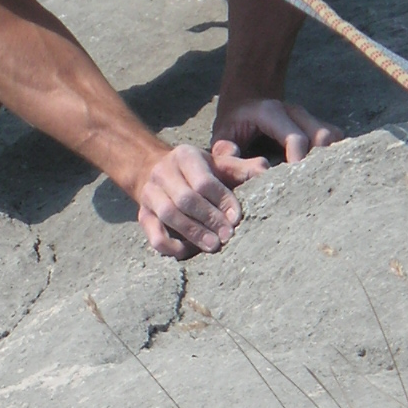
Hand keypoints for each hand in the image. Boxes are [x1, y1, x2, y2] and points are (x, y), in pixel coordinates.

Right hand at [136, 143, 242, 258]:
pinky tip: (189, 251)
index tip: (236, 217)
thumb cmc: (198, 172)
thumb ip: (242, 168)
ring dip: (194, 233)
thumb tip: (264, 171)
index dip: (222, 200)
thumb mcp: (219, 164)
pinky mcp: (143, 216)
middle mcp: (163, 172)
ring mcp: (150, 194)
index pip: (203, 181)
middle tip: (228, 235)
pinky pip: (154, 236)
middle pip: (185, 199)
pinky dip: (171, 246)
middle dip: (209, 219)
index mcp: (185, 156)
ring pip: (169, 215)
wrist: (156, 172)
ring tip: (214, 246)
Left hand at [211, 97, 342, 184]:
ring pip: (334, 138)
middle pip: (323, 137)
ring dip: (327, 160)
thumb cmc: (233, 122)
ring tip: (311, 181)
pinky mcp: (319, 125)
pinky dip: (331, 157)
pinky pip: (336, 141)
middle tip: (304, 187)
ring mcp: (310, 117)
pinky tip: (318, 173)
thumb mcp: (222, 138)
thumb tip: (258, 174)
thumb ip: (230, 159)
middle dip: (317, 164)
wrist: (246, 98)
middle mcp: (296, 112)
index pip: (296, 138)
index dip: (298, 162)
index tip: (293, 186)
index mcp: (272, 113)